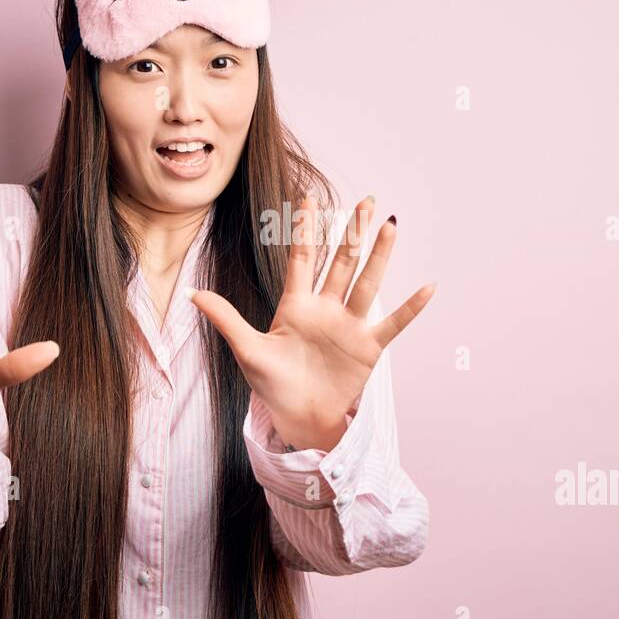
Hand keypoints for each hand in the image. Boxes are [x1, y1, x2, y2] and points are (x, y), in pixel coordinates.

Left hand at [188, 194, 435, 452]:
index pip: (301, 258)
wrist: (299, 420)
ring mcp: (350, 326)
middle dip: (351, 232)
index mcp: (296, 306)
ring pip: (367, 282)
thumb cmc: (272, 387)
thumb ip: (225, 317)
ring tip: (390, 225)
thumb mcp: (247, 350)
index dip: (305, 229)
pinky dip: (411, 307)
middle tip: (364, 201)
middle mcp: (326, 309)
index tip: (308, 198)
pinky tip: (428, 287)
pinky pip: (393, 323)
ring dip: (379, 255)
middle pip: (340, 262)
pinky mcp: (368, 347)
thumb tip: (190, 293)